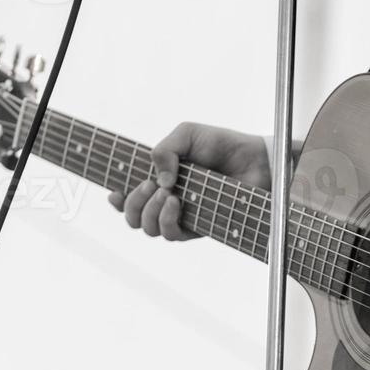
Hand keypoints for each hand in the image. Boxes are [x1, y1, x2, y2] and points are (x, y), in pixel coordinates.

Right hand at [109, 123, 270, 240]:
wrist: (255, 160)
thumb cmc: (222, 145)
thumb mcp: (187, 134)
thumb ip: (164, 149)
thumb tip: (158, 182)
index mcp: (159, 179)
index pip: (128, 197)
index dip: (116, 199)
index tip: (114, 192)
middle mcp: (166, 201)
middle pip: (133, 218)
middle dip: (132, 204)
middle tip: (147, 186)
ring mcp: (182, 216)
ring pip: (148, 229)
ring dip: (149, 211)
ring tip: (167, 193)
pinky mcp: (198, 228)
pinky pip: (171, 235)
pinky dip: (166, 219)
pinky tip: (175, 202)